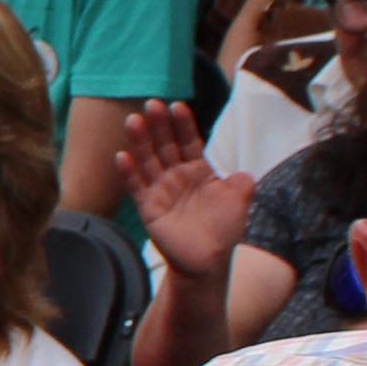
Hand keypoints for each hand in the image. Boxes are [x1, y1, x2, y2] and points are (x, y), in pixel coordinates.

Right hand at [119, 100, 251, 281]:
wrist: (208, 261)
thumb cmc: (224, 229)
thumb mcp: (239, 200)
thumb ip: (241, 181)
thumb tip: (244, 170)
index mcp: (198, 170)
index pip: (189, 141)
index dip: (183, 124)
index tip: (177, 106)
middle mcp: (177, 175)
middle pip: (165, 145)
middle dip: (159, 125)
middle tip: (152, 104)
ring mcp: (160, 190)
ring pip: (148, 160)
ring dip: (140, 141)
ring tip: (133, 121)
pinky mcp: (148, 207)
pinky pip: (136, 187)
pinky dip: (129, 172)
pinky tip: (121, 156)